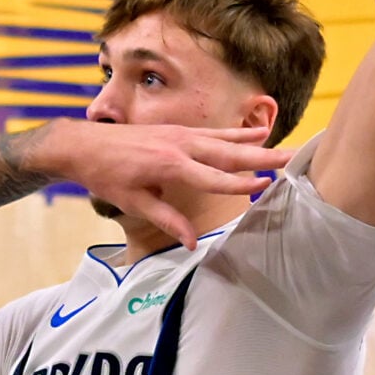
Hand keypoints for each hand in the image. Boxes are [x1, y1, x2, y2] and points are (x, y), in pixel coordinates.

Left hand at [50, 120, 275, 248]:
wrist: (82, 145)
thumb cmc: (106, 176)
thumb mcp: (133, 202)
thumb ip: (166, 220)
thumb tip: (193, 243)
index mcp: (170, 165)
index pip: (213, 178)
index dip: (240, 184)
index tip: (267, 185)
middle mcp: (180, 145)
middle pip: (228, 154)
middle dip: (262, 158)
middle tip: (292, 158)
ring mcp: (180, 135)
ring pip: (225, 141)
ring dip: (255, 144)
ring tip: (284, 146)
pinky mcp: (177, 131)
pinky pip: (214, 133)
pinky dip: (236, 134)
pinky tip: (256, 133)